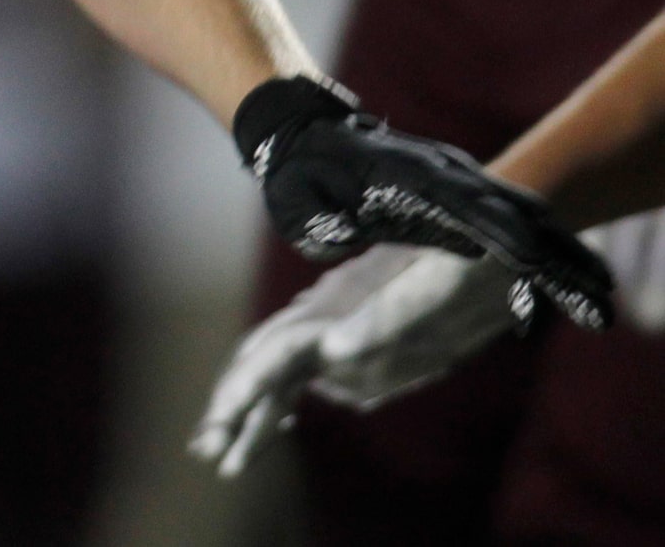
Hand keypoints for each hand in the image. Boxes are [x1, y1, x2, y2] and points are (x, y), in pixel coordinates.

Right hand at [190, 244, 526, 476]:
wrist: (493, 244)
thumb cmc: (466, 266)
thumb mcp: (436, 288)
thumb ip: (384, 322)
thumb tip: (334, 351)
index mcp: (339, 306)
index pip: (277, 349)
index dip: (247, 385)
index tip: (224, 420)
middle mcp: (328, 316)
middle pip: (265, 362)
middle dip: (234, 406)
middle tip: (207, 450)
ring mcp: (338, 326)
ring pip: (280, 372)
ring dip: (252, 413)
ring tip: (226, 455)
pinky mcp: (357, 339)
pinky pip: (306, 374)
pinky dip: (282, 402)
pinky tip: (280, 424)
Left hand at [237, 77, 613, 328]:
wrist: (306, 134)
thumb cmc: (299, 173)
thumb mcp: (299, 203)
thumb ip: (324, 223)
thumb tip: (343, 233)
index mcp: (410, 176)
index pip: (466, 205)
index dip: (501, 232)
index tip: (536, 259)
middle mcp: (447, 174)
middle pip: (515, 214)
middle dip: (557, 256)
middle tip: (599, 300)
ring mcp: (461, 181)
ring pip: (527, 218)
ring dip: (565, 256)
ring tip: (603, 298)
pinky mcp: (463, 195)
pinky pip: (514, 223)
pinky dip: (548, 251)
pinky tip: (574, 283)